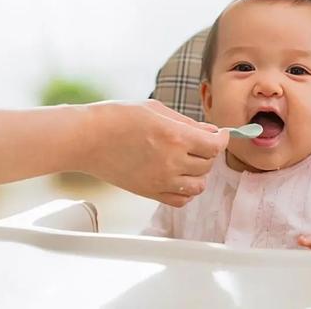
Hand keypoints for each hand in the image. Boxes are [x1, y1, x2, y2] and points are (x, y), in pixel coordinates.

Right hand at [80, 100, 228, 206]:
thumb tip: (211, 131)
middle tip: (200, 142)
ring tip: (189, 159)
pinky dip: (187, 191)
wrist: (88, 138)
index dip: (222, 138)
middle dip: (209, 151)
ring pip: (199, 184)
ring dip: (200, 172)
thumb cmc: (117, 118)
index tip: (221, 134)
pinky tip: (180, 177)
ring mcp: (161, 180)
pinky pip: (181, 199)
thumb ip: (187, 122)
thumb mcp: (156, 109)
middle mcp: (172, 162)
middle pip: (209, 164)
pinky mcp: (150, 192)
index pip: (215, 145)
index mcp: (175, 137)